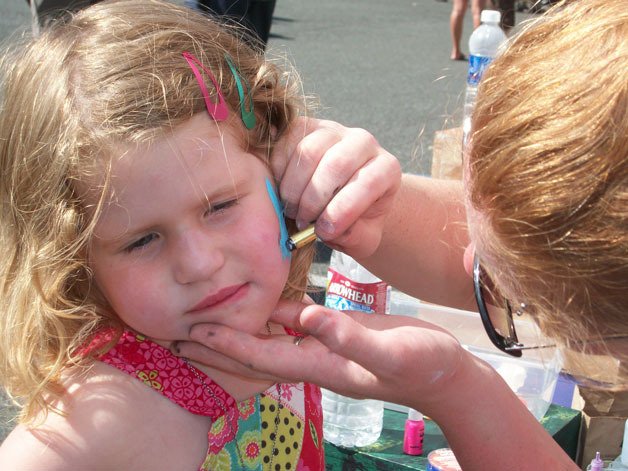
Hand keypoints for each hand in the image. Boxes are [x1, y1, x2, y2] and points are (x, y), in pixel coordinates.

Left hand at [174, 299, 466, 413]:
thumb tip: (308, 319)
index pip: (260, 356)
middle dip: (218, 347)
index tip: (191, 332)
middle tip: (179, 336)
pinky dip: (272, 316)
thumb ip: (349, 338)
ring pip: (270, 339)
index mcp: (320, 364)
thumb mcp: (389, 351)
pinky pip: (294, 324)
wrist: (446, 375)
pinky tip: (263, 304)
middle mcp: (314, 358)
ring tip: (208, 321)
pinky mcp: (337, 333)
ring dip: (238, 333)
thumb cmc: (424, 364)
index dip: (225, 345)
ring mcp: (324, 346)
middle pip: (254, 353)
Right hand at [272, 118, 400, 257]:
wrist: (342, 199)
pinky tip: (281, 191)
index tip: (323, 232)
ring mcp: (333, 130)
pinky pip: (287, 142)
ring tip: (292, 211)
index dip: (343, 210)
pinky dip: (278, 170)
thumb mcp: (363, 236)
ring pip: (308, 151)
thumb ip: (352, 235)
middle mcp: (364, 142)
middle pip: (335, 164)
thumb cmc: (356, 219)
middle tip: (302, 223)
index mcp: (386, 168)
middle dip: (313, 200)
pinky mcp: (306, 126)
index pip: (368, 183)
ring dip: (294, 188)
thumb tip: (327, 229)